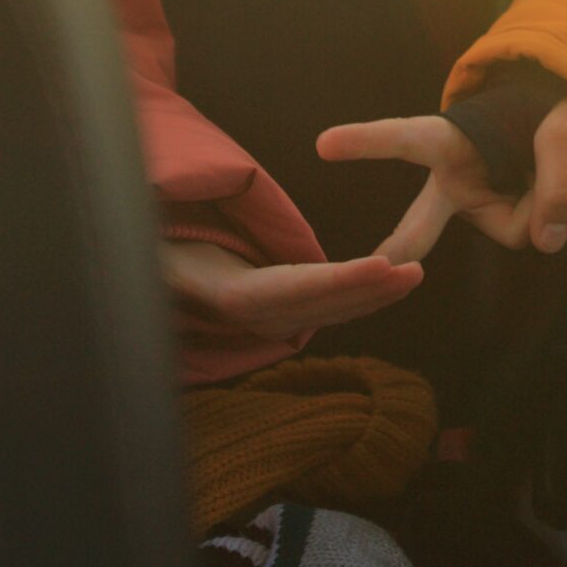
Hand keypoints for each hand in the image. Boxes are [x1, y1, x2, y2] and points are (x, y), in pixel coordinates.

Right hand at [162, 242, 422, 337]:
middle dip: (373, 290)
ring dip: (374, 295)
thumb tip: (170, 248)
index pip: (300, 287)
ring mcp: (271, 318)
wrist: (151, 273)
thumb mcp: (160, 253)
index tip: (382, 267)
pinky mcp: (279, 313)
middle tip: (415, 271)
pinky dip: (359, 297)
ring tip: (413, 275)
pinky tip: (386, 285)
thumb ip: (170, 254)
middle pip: (325, 304)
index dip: (343, 280)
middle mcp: (259, 314)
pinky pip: (325, 307)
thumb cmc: (156, 252)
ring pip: (331, 309)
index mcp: (237, 295)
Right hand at [316, 98, 566, 261]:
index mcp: (452, 140)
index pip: (406, 138)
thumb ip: (560, 177)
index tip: (324, 144)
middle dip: (402, 245)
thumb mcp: (566, 128)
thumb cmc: (553, 113)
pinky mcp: (505, 224)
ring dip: (561, 202)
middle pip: (422, 221)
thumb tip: (546, 244)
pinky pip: (543, 233)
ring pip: (518, 227)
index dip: (366, 141)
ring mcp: (480, 208)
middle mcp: (456, 180)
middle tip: (373, 267)